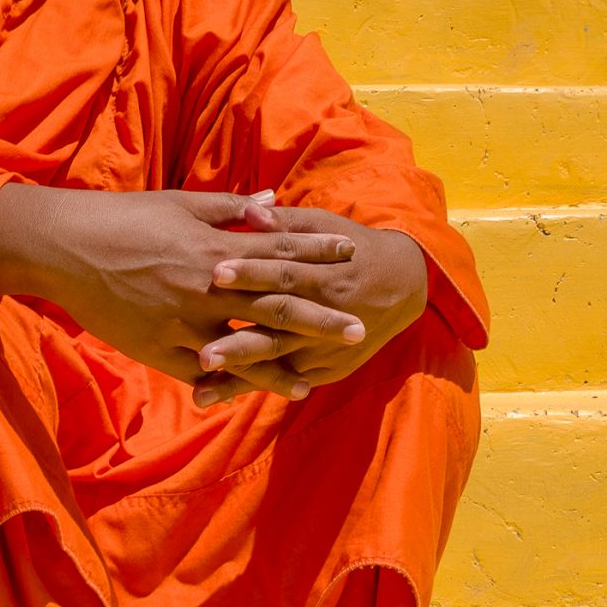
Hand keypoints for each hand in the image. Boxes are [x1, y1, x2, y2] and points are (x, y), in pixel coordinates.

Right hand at [0, 187, 360, 401]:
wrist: (66, 249)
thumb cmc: (123, 219)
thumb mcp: (179, 204)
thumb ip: (230, 208)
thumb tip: (274, 206)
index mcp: (214, 249)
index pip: (279, 253)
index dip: (318, 255)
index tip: (352, 256)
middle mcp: (206, 290)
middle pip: (275, 309)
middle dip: (319, 321)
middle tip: (358, 331)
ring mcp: (183, 325)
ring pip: (243, 352)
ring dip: (280, 368)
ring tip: (311, 382)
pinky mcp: (157, 350)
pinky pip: (201, 373)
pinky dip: (227, 384)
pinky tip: (249, 393)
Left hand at [192, 202, 428, 404]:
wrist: (403, 284)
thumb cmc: (352, 249)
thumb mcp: (325, 227)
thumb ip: (286, 224)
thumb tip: (251, 211)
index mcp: (323, 274)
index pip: (283, 274)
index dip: (251, 273)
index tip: (215, 274)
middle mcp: (324, 316)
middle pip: (277, 331)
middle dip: (240, 345)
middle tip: (203, 355)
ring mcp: (325, 349)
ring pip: (278, 365)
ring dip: (239, 378)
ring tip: (203, 391)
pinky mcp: (326, 369)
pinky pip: (287, 381)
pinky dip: (254, 388)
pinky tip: (218, 395)